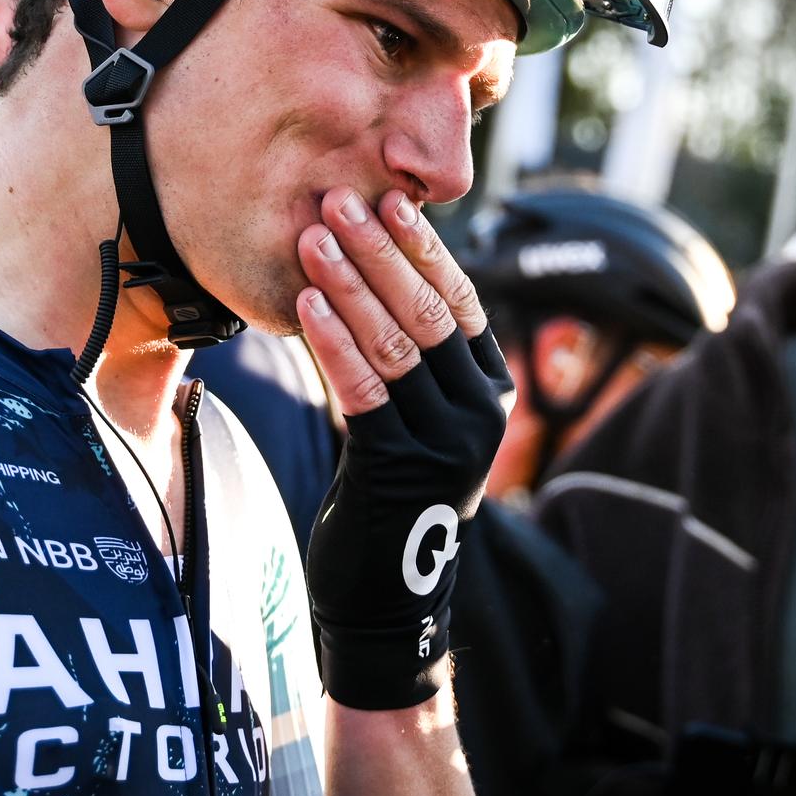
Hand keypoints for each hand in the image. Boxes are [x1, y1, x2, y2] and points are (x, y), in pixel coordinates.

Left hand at [297, 187, 512, 709]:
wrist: (385, 596)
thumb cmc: (391, 496)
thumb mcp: (419, 425)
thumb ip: (417, 366)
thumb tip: (382, 281)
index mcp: (490, 394)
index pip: (461, 304)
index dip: (425, 250)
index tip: (390, 202)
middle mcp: (478, 415)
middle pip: (427, 313)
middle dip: (380, 251)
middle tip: (341, 200)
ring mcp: (442, 442)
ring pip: (393, 343)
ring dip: (349, 284)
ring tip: (312, 238)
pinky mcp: (396, 465)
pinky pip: (362, 388)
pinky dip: (333, 339)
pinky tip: (305, 303)